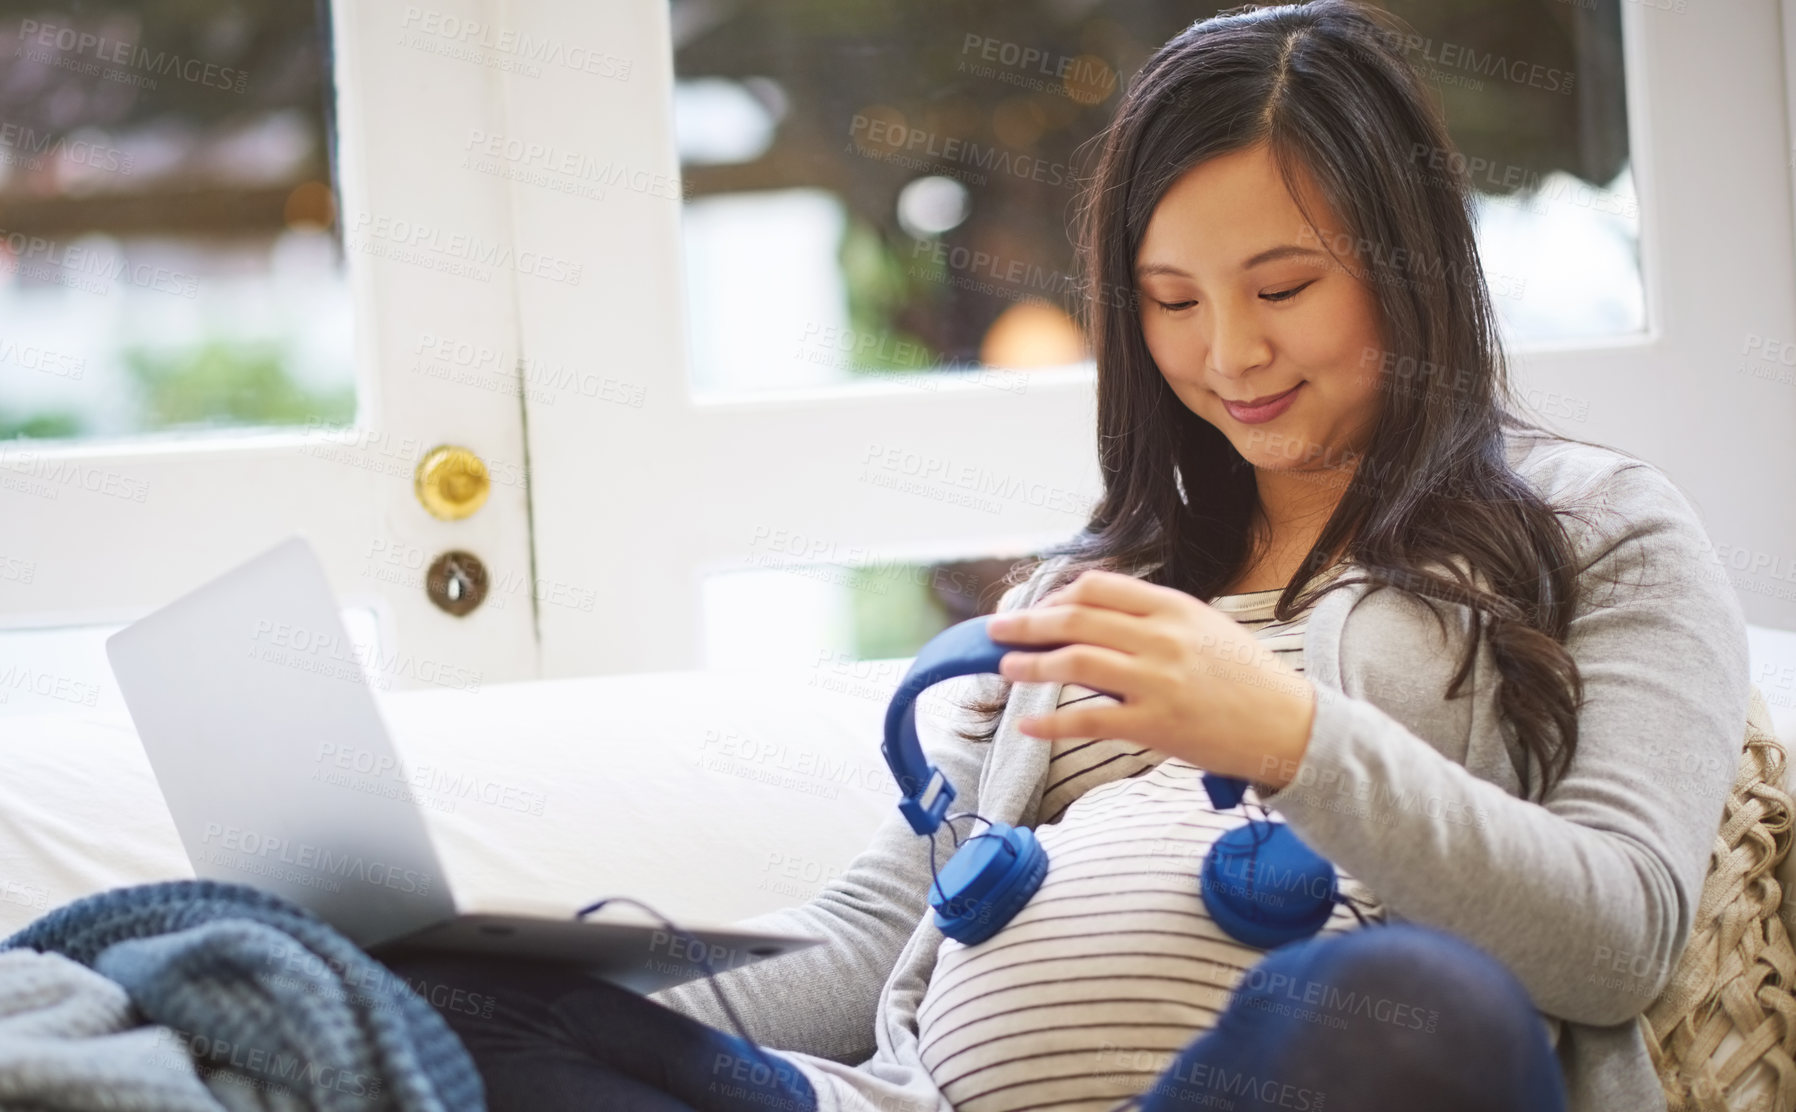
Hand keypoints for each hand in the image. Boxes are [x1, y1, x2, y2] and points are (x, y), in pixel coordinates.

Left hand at [983, 568, 1316, 788]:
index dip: (1058, 595)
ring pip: (1075, 663)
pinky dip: (1051, 722)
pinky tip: (1028, 723)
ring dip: (1031, 665)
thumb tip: (1094, 611)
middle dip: (1028, 623)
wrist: (1290, 725)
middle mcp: (1162, 638)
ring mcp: (1158, 682)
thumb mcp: (1204, 626)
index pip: (1099, 586)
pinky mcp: (1155, 725)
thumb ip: (1153, 617)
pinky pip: (1088, 720)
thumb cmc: (1245, 677)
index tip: (1039, 608)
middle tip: (998, 630)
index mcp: (1174, 608)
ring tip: (1006, 669)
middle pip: (1076, 619)